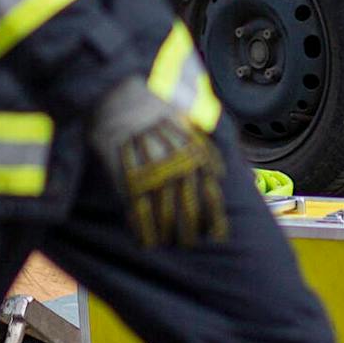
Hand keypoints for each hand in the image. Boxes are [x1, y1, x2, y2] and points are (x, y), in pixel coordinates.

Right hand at [89, 78, 226, 248]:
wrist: (122, 97)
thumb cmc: (156, 110)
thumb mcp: (187, 121)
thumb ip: (204, 146)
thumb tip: (221, 173)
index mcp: (192, 149)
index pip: (208, 188)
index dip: (213, 213)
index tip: (217, 234)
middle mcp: (174, 160)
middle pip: (187, 202)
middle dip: (190, 226)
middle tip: (191, 243)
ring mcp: (150, 168)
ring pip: (163, 207)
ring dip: (167, 229)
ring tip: (170, 245)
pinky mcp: (128, 173)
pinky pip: (137, 204)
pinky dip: (142, 224)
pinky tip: (145, 239)